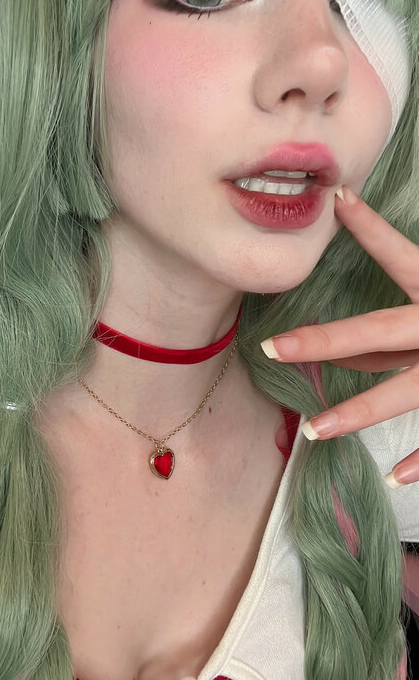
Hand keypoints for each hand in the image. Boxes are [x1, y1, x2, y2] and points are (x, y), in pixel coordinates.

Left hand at [260, 186, 418, 487]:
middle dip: (325, 339)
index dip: (370, 229)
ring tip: (313, 430)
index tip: (338, 202)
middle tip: (274, 346)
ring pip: (403, 393)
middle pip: (379, 329)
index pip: (401, 257)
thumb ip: (417, 290)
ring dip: (357, 412)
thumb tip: (370, 315)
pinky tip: (395, 477)